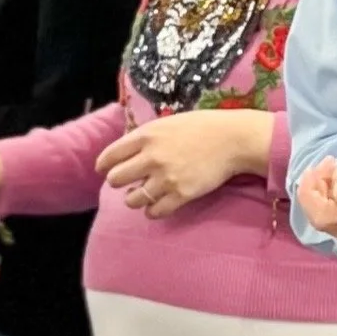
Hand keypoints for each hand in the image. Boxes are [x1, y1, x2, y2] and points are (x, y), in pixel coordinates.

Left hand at [95, 109, 270, 219]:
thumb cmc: (201, 127)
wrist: (232, 139)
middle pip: (116, 179)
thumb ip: (145, 137)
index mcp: (146, 136)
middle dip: (118, 182)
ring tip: (141, 195)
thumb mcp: (167, 123)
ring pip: (132, 200)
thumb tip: (126, 151)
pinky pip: (155, 212)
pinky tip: (156, 206)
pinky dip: (152, 211)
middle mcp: (152, 157)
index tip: (105, 170)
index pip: (110, 156)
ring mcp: (166, 177)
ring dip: (134, 199)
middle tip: (126, 183)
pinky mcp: (181, 194)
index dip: (104, 166)